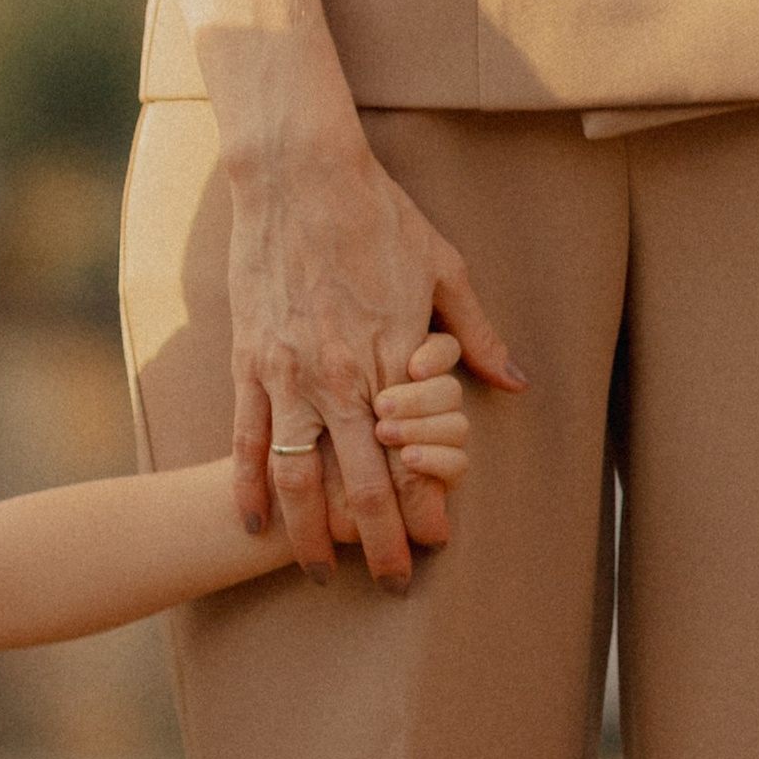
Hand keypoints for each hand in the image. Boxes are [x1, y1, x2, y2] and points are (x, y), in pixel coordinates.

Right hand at [230, 121, 524, 585]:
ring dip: (311, 533)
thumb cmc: (377, 214)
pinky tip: (255, 523)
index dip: (427, 504)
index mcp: (396, 353)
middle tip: (391, 583)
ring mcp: (289, 373)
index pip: (415, 451)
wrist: (299, 174)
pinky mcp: (249, 362)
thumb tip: (513, 383)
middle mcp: (343, 375)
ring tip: (319, 573)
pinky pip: (246, 440)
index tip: (439, 541)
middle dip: (378, 541)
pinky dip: (249, 488)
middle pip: (361, 481)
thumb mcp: (444, 266)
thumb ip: (475, 333)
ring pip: (299, 476)